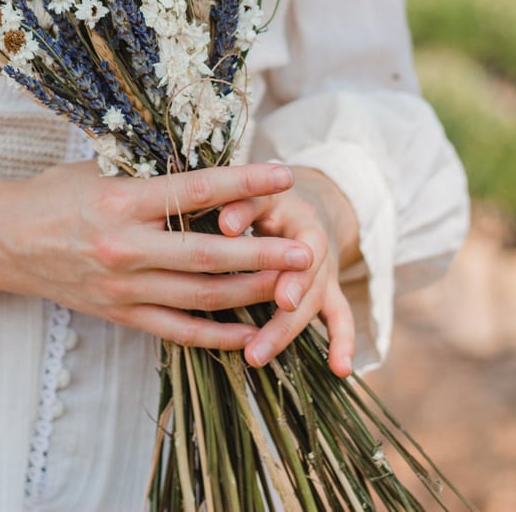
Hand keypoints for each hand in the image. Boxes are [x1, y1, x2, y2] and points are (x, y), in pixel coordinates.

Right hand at [0, 160, 315, 352]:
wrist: (5, 241)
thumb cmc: (55, 194)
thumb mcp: (101, 170)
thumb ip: (152, 174)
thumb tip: (210, 165)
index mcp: (121, 202)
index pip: (194, 190)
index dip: (242, 182)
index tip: (282, 174)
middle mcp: (124, 249)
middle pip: (206, 256)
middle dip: (261, 254)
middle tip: (304, 250)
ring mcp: (123, 288)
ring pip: (199, 298)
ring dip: (249, 294)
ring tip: (290, 288)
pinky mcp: (119, 315)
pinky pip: (176, 331)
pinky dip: (216, 335)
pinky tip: (250, 334)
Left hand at [218, 166, 360, 377]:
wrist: (301, 208)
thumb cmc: (267, 201)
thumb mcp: (258, 194)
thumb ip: (242, 204)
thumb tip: (222, 224)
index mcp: (299, 219)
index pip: (299, 239)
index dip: (284, 260)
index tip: (267, 280)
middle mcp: (317, 248)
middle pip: (307, 276)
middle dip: (289, 299)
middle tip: (269, 321)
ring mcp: (324, 273)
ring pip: (313, 303)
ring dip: (286, 331)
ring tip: (255, 355)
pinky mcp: (328, 293)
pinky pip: (340, 318)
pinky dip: (342, 343)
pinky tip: (340, 370)